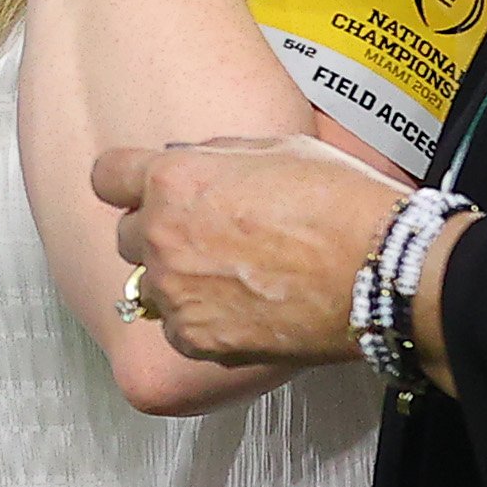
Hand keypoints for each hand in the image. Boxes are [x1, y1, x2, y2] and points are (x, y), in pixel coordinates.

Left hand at [92, 135, 409, 368]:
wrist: (380, 271)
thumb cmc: (342, 206)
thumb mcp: (277, 148)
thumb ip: (217, 156)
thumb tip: (194, 160)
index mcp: (175, 179)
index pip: (106, 176)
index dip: (128, 181)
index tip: (140, 189)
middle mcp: (163, 235)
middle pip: (128, 234)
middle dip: (161, 232)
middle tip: (211, 237)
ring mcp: (176, 292)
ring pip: (151, 285)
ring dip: (179, 280)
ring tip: (234, 277)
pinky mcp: (197, 339)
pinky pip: (176, 328)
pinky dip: (200, 322)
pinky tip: (243, 308)